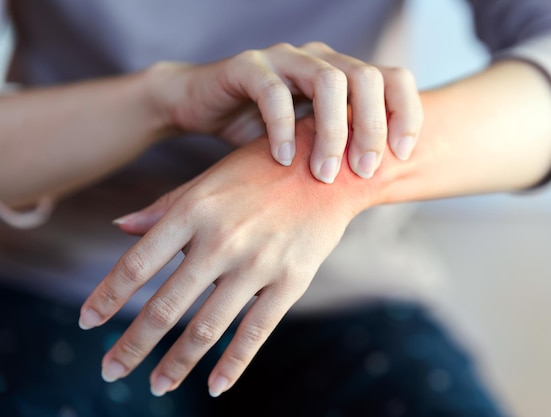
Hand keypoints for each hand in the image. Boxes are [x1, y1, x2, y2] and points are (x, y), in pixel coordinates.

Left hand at [78, 114, 379, 396]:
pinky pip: (256, 331)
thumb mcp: (210, 178)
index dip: (107, 296)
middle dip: (133, 344)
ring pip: (207, 326)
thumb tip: (120, 226)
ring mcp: (257, 264)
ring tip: (156, 386)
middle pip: (165, 306)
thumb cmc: (263, 168)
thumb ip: (166, 205)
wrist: (330, 168)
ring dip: (176, 362)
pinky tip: (215, 387)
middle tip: (110, 370)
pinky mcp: (291, 281)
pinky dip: (233, 363)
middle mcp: (221, 240)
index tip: (87, 322)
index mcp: (194, 210)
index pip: (138, 263)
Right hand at [151, 42, 421, 182]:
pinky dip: (283, 128)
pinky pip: (274, 92)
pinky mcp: (248, 66)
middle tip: (364, 172)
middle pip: (367, 78)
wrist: (201, 107)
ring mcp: (284, 58)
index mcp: (342, 73)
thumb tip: (381, 184)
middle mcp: (319, 59)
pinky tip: (283, 160)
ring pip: (328, 82)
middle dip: (372, 128)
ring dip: (332, 132)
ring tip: (324, 174)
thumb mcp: (308, 142)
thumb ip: (340, 150)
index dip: (406, 113)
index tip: (401, 155)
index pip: (394, 78)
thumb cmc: (259, 130)